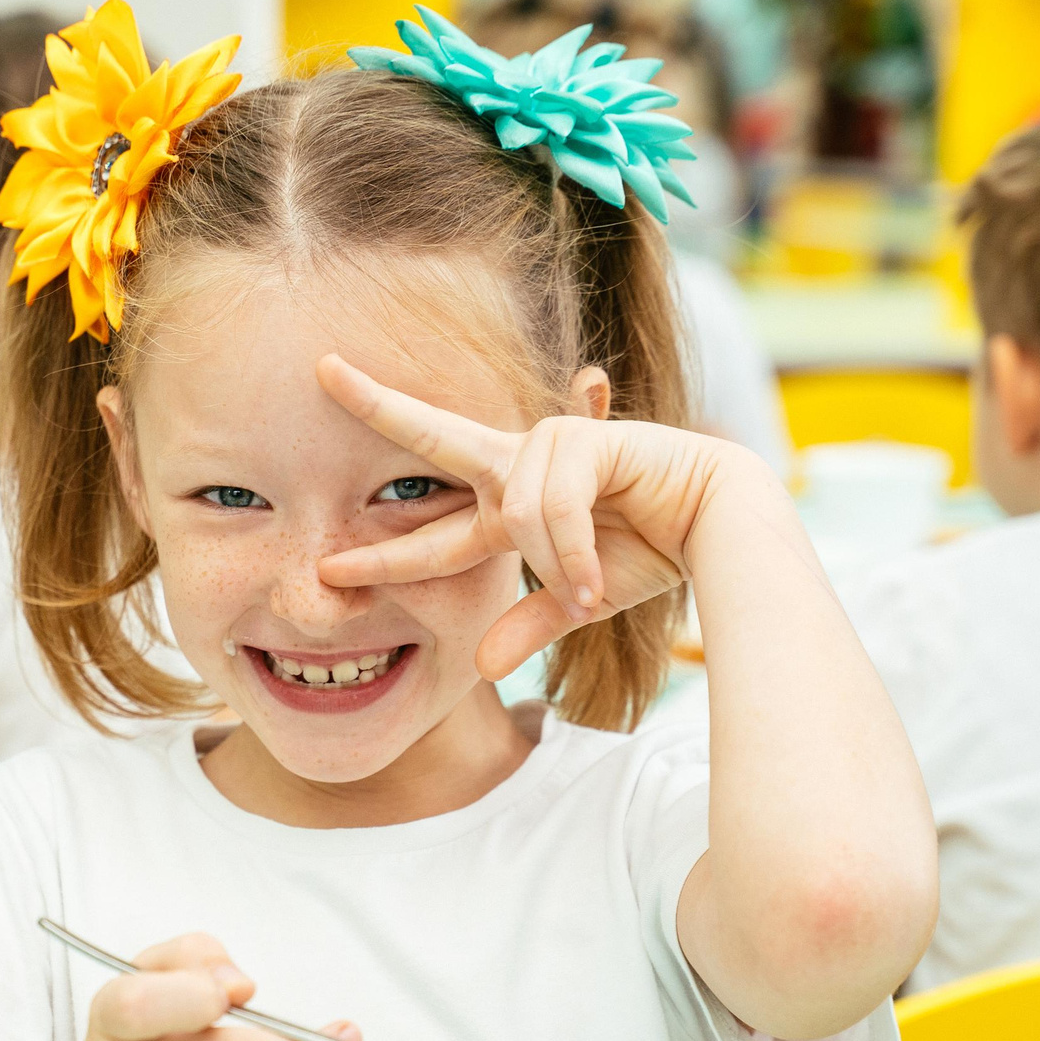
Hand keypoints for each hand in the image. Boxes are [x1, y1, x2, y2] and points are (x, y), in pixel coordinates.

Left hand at [314, 354, 734, 678]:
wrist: (718, 526)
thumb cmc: (651, 552)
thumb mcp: (576, 600)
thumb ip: (528, 625)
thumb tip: (483, 670)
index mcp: (505, 509)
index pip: (428, 533)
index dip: (380, 557)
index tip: (327, 568)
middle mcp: (517, 469)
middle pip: (432, 435)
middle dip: (376, 402)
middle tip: (321, 369)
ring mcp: (548, 447)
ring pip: (516, 515)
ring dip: (556, 564)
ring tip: (590, 589)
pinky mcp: (585, 436)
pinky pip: (553, 507)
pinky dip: (573, 552)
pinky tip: (598, 577)